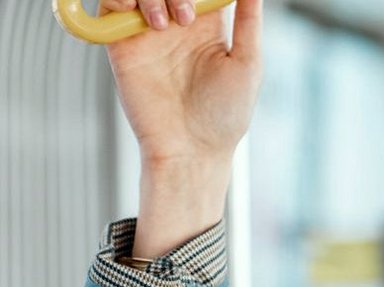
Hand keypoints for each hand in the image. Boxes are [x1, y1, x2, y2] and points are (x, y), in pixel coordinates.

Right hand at [102, 0, 262, 164]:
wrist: (190, 148)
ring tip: (162, 24)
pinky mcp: (121, 45)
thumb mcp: (247, 63)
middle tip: (185, 17)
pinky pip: (108, 8)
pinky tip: (130, 8)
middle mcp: (176, 23)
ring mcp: (147, 32)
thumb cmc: (225, 114)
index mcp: (208, 24)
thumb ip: (248, 22)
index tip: (201, 4)